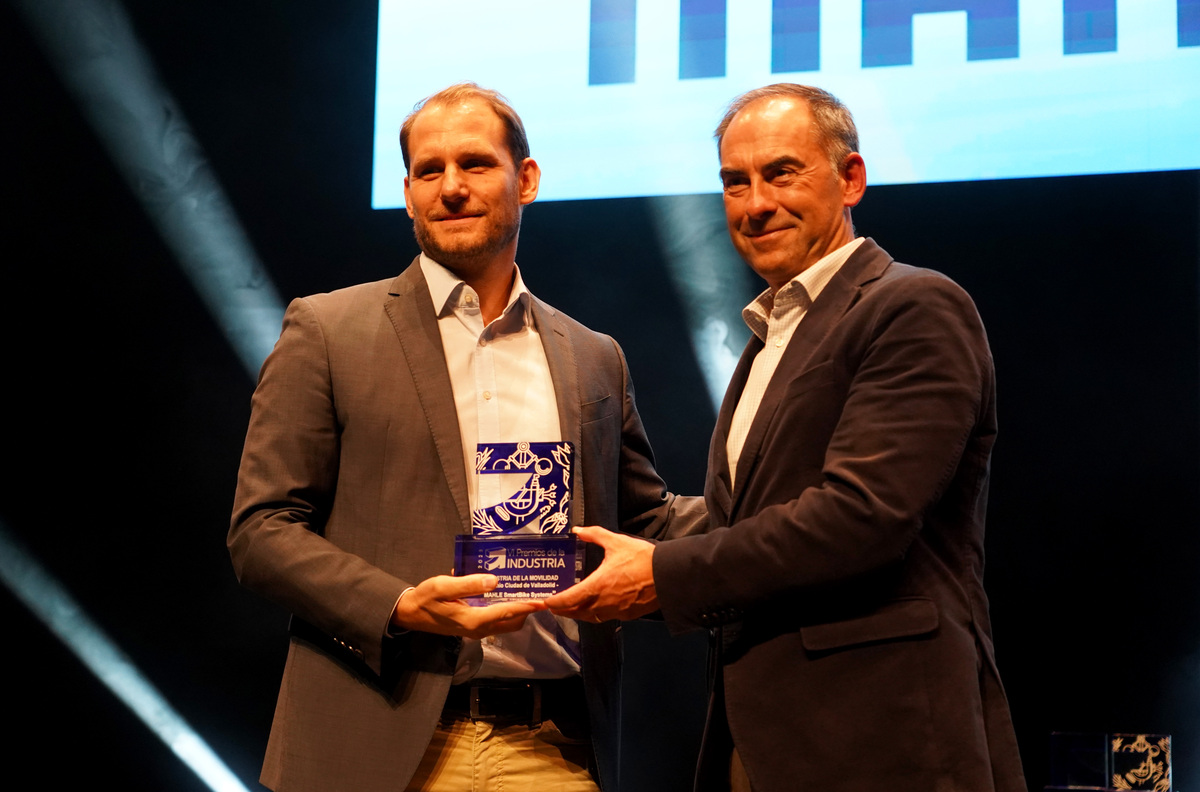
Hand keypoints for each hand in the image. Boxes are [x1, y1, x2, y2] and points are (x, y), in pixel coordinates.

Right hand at [390, 574, 545, 638]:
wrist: (410, 614)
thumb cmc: (426, 598)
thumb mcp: (443, 586)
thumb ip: (469, 584)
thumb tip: (494, 581)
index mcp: (474, 619)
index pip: (507, 612)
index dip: (527, 606)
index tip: (543, 600)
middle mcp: (479, 628)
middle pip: (512, 621)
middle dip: (527, 609)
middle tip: (538, 591)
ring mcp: (476, 629)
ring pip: (506, 622)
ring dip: (518, 610)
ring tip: (527, 590)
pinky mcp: (473, 626)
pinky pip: (497, 620)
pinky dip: (507, 610)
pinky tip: (506, 593)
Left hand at [545, 526, 657, 621]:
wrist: (668, 575)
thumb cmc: (642, 559)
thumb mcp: (616, 542)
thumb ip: (595, 535)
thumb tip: (578, 530)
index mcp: (598, 585)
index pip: (569, 599)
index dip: (555, 603)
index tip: (546, 602)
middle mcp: (604, 602)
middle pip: (577, 612)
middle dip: (563, 610)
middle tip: (553, 606)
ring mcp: (616, 611)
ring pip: (591, 617)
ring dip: (579, 614)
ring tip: (571, 608)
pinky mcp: (628, 615)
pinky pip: (606, 617)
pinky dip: (596, 614)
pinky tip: (596, 607)